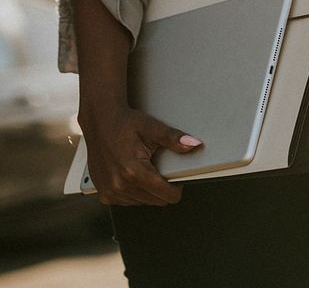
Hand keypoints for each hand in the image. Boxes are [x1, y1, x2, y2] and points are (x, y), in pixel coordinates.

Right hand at [81, 106, 201, 205]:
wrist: (100, 121)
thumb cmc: (124, 124)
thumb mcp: (152, 128)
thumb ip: (173, 139)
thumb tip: (194, 144)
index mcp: (133, 172)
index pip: (167, 196)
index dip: (177, 188)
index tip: (176, 178)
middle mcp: (119, 185)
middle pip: (157, 201)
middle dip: (163, 188)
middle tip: (158, 169)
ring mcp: (110, 191)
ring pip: (143, 202)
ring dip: (148, 191)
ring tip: (143, 169)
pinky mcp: (104, 194)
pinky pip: (128, 202)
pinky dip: (134, 192)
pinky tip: (131, 175)